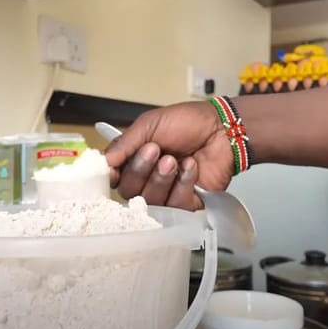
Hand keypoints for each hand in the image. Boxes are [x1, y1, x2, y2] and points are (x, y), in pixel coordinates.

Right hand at [104, 101, 233, 210]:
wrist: (223, 129)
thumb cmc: (188, 122)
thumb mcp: (150, 124)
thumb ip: (125, 143)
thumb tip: (104, 161)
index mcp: (135, 159)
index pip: (114, 176)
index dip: (112, 175)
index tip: (114, 167)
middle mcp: (148, 178)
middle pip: (129, 191)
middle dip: (140, 171)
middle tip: (155, 151)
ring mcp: (167, 192)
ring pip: (151, 201)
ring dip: (161, 178)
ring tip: (174, 160)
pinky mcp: (187, 203)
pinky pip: (176, 205)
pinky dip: (182, 184)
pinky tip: (191, 167)